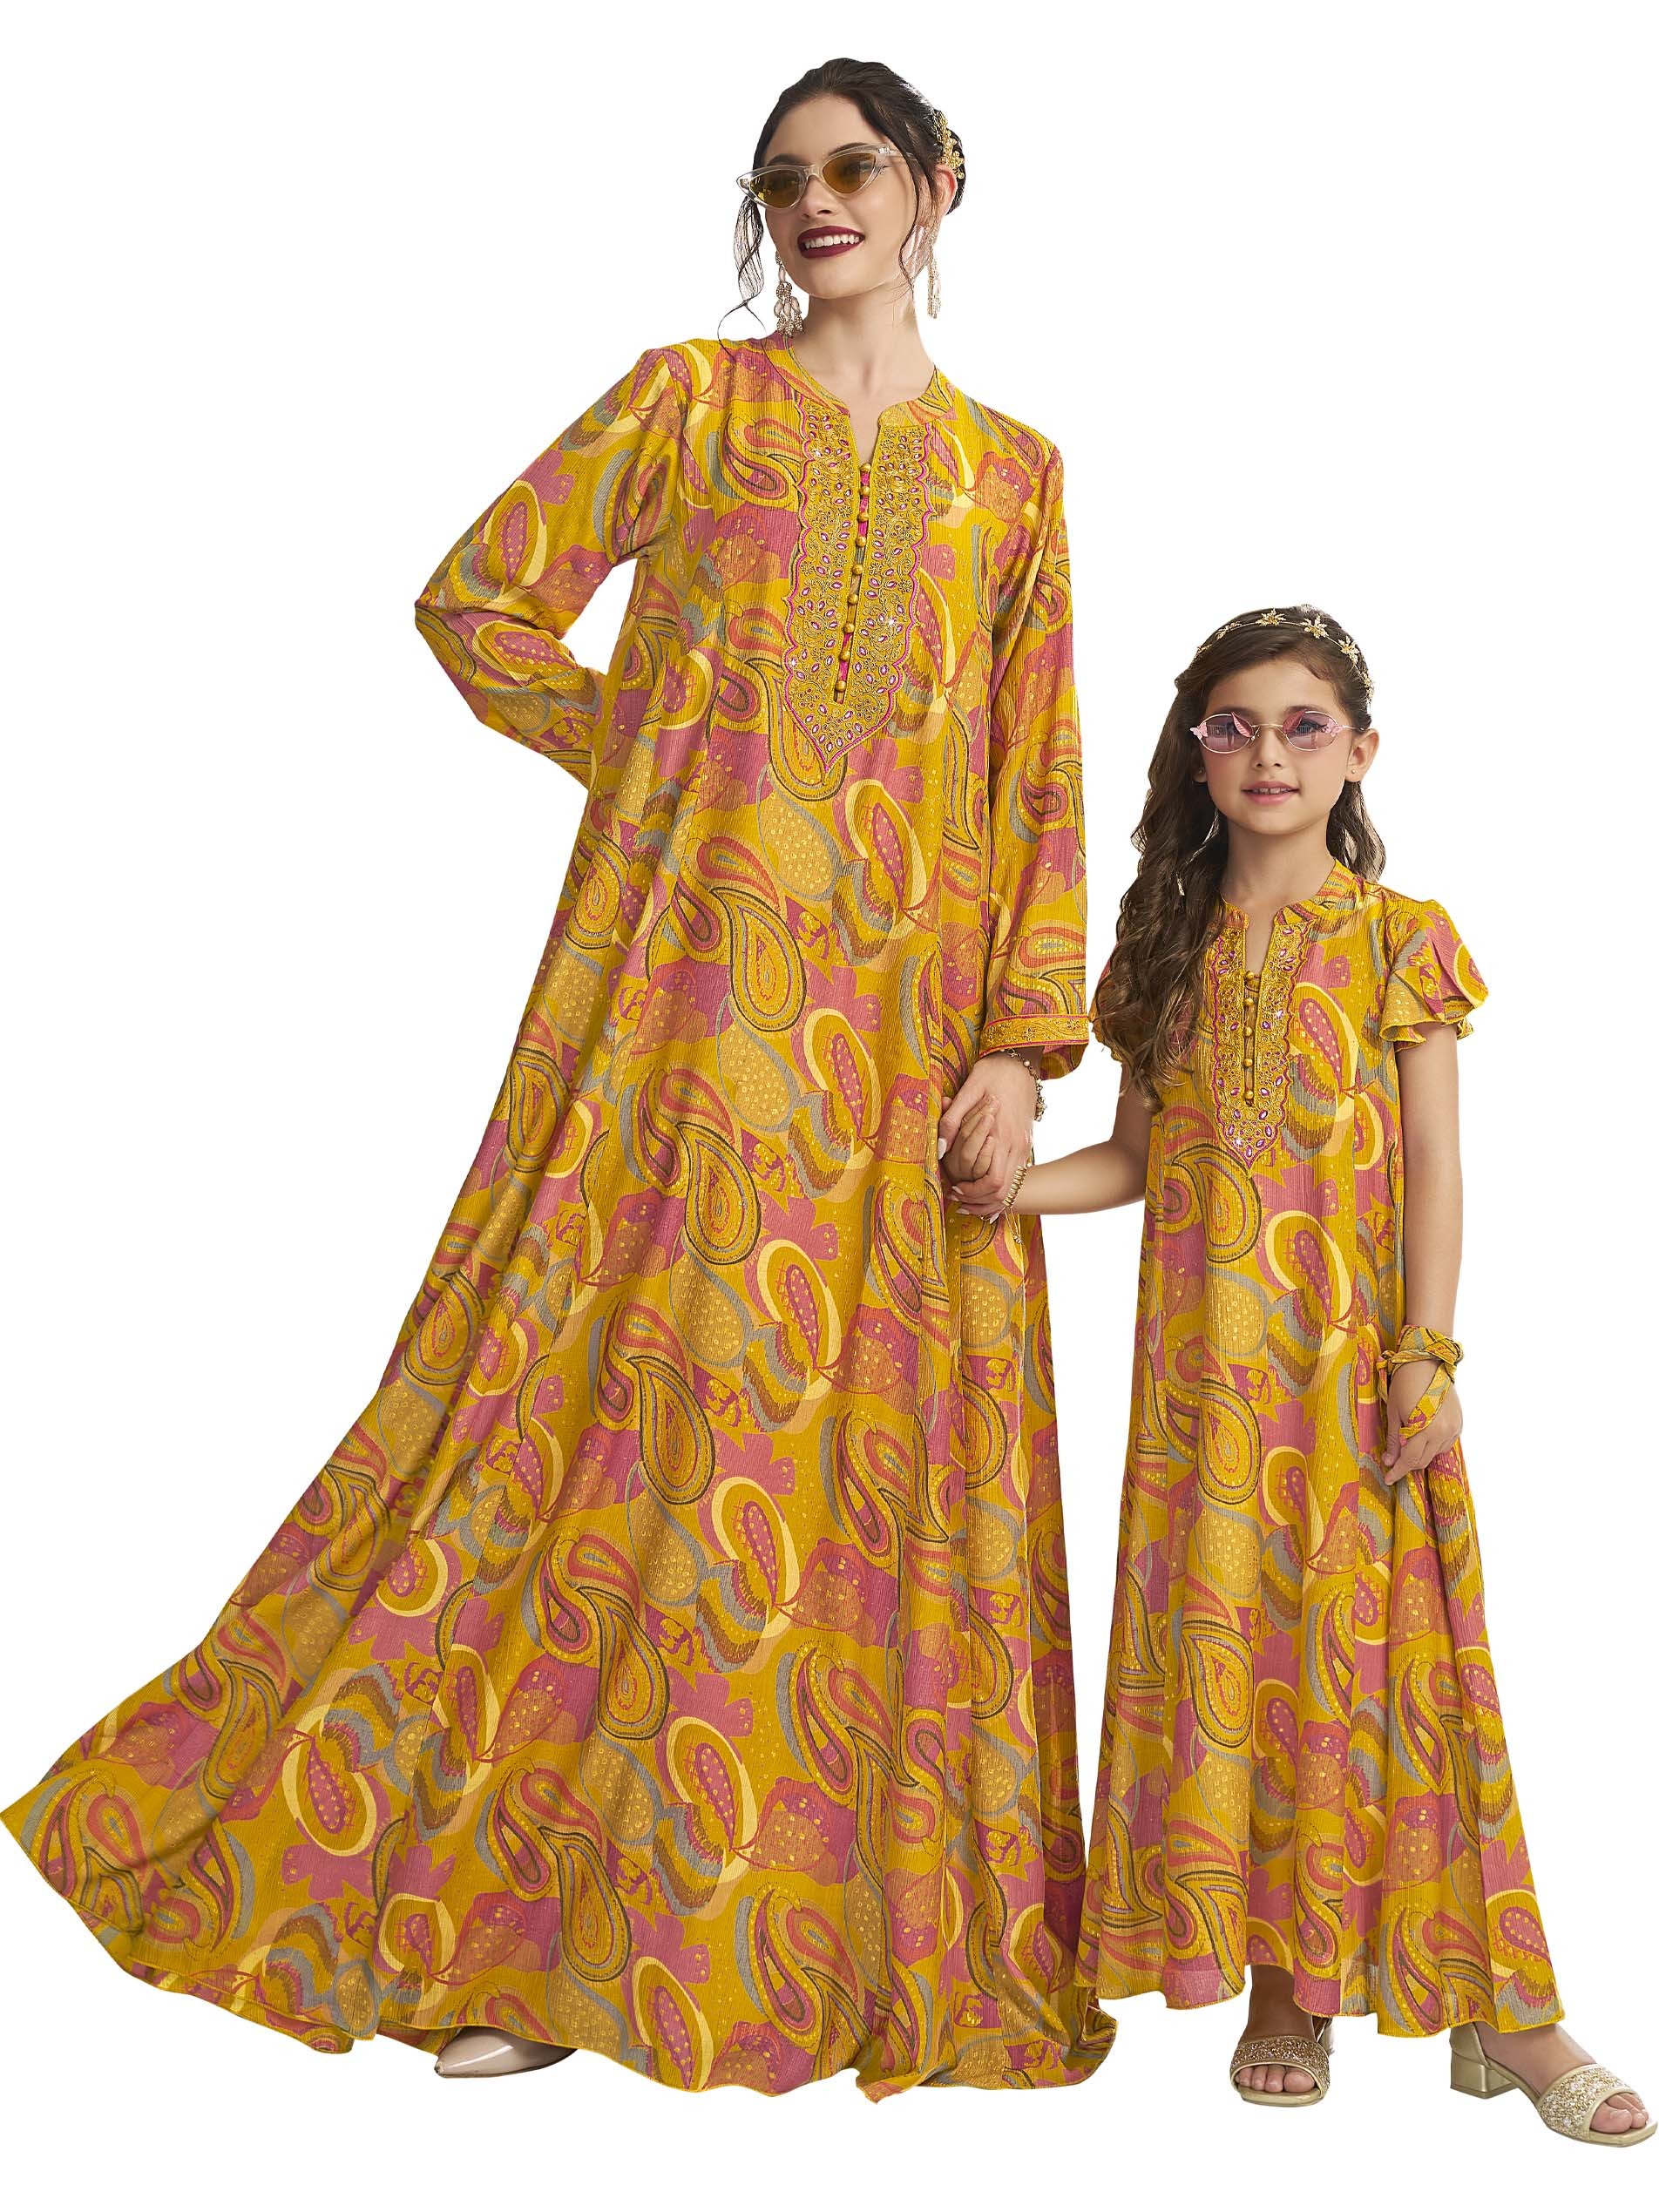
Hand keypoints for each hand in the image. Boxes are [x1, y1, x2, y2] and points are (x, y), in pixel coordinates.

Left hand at [938, 1054, 1035, 1216]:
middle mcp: (1017, 1145)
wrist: (1020, 1062)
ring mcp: (1024, 1146)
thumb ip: (952, 1121)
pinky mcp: (1025, 1145)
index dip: (971, 1191)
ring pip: (1010, 1187)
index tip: (953, 1187)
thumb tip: (940, 1149)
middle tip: (956, 1196)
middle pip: (1002, 1191)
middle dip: (978, 1200)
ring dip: (988, 1197)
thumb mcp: (968, 1090)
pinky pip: (1014, 1176)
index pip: (992, 1181)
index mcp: (1002, 1134)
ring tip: (965, 1195)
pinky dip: (997, 1186)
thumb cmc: (992, 1073)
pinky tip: (979, 1184)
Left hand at [1381, 1359, 1462, 1481]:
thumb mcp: (1394, 1413)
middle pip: (1423, 1460)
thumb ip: (1395, 1440)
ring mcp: (1453, 1428)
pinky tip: (1423, 1436)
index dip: (1398, 1471)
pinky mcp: (1459, 1423)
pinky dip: (1433, 1445)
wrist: (1428, 1362)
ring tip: (1408, 1443)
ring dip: (1421, 1454)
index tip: (1388, 1479)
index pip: (1410, 1460)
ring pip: (1435, 1454)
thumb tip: (1390, 1461)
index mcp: (1425, 1430)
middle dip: (1407, 1464)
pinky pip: (1445, 1443)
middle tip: (1394, 1461)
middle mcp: (1443, 1432)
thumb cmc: (1405, 1384)